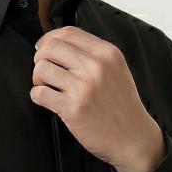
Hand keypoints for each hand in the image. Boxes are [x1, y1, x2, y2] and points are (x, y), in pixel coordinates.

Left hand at [31, 26, 165, 171]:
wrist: (134, 138)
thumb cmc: (124, 107)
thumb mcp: (118, 70)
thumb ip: (94, 56)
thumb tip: (61, 47)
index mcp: (108, 54)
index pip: (68, 33)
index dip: (49, 38)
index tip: (43, 47)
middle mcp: (95, 67)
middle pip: (51, 47)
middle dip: (40, 57)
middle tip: (44, 69)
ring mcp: (83, 87)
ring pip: (41, 69)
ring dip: (38, 78)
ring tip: (47, 86)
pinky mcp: (72, 108)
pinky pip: (39, 93)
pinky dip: (38, 96)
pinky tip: (48, 100)